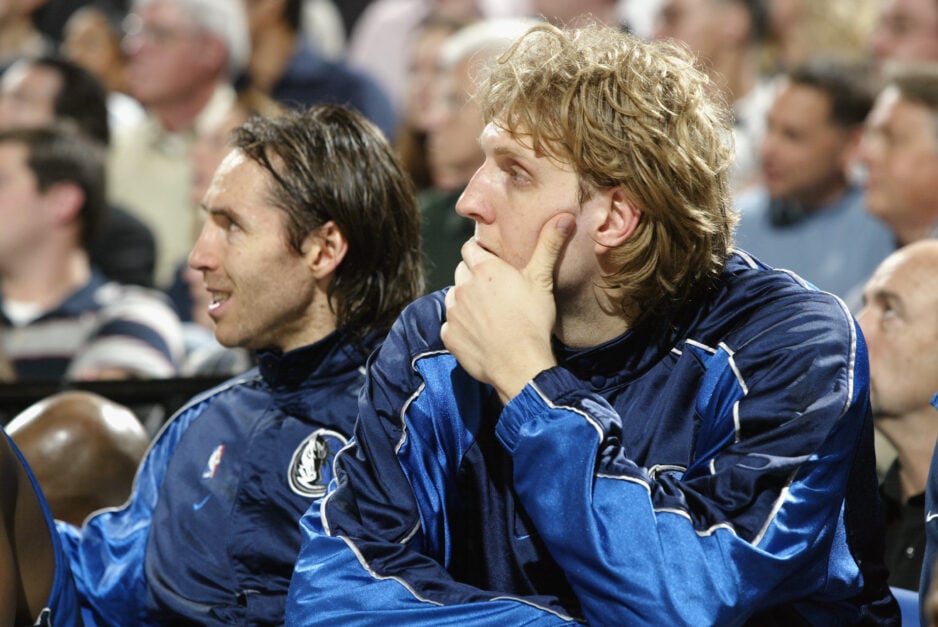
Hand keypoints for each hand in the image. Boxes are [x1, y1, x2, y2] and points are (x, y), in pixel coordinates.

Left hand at [441, 214, 574, 402]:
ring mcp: (452, 312)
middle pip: (462, 271)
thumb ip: (548, 246)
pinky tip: (481, 334)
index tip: (494, 263)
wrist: (520, 365)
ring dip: (466, 301)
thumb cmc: (532, 321)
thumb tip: (564, 216)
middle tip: (496, 291)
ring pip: (454, 297)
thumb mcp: (542, 280)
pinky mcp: (448, 335)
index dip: (481, 252)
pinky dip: (462, 327)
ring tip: (489, 314)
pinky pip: (451, 324)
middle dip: (474, 276)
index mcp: (483, 269)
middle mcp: (462, 286)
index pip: (470, 247)